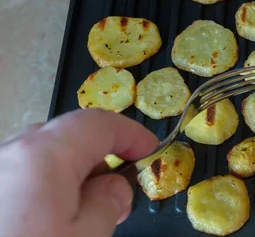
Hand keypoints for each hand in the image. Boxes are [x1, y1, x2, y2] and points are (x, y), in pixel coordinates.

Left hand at [0, 109, 157, 236]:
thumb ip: (109, 203)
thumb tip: (114, 188)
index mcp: (43, 155)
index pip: (98, 124)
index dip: (131, 134)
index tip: (150, 152)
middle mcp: (10, 154)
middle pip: (65, 136)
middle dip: (98, 155)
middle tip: (119, 189)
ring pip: (39, 158)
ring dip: (69, 174)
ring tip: (83, 213)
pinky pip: (17, 177)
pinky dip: (42, 189)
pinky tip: (47, 221)